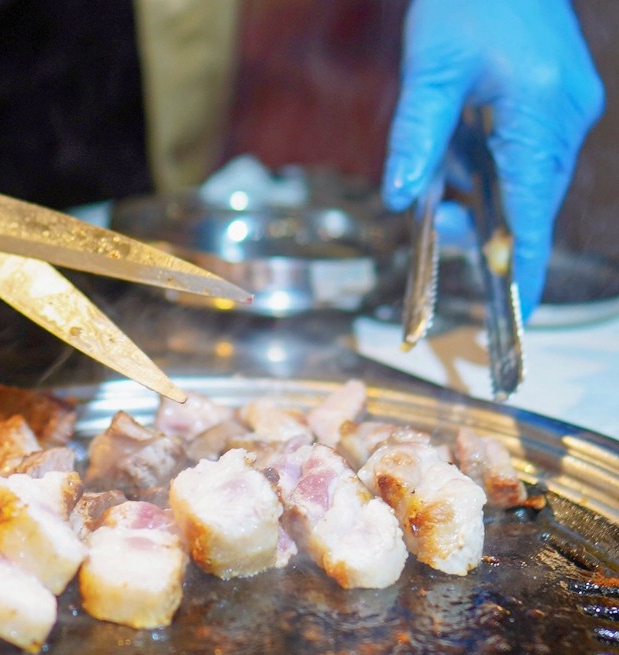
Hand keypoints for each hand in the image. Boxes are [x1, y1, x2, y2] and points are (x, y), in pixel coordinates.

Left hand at [383, 0, 603, 319]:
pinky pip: (527, 153)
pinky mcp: (559, 100)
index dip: (520, 261)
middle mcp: (566, 116)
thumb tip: (402, 201)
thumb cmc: (463, 3)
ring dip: (484, 189)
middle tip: (440, 219)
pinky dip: (493, 165)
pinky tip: (466, 146)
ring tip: (446, 170)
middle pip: (529, 200)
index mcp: (540, 111)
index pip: (530, 209)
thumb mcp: (430, 70)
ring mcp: (568, 108)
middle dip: (484, 220)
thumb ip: (416, 137)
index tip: (516, 309)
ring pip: (526, 179)